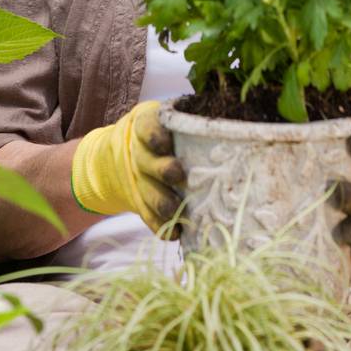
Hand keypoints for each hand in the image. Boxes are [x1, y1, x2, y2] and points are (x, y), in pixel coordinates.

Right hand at [70, 99, 186, 234]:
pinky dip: (161, 228)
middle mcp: (139, 154)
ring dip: (163, 203)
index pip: (147, 129)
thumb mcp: (164, 116)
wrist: (123, 153)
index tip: (165, 143)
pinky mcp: (141, 202)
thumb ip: (186, 116)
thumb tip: (228, 116)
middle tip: (179, 174)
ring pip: (149, 193)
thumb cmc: (160, 130)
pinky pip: (148, 217)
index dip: (155, 136)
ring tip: (178, 211)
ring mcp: (138, 181)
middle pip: (148, 163)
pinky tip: (175, 234)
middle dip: (163, 169)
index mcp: (144, 127)